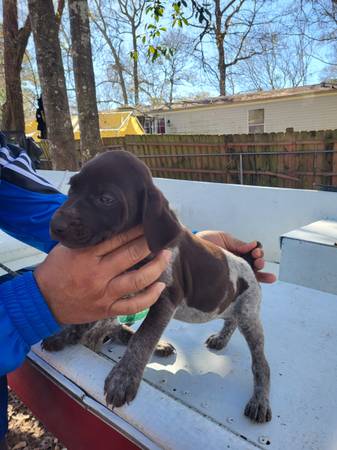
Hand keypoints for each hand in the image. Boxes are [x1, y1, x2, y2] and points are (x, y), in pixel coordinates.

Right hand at [34, 226, 170, 323]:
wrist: (42, 300)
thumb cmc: (55, 270)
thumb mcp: (67, 248)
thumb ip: (89, 238)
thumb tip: (113, 224)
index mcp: (86, 255)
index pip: (118, 238)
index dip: (136, 229)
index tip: (147, 222)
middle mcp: (97, 274)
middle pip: (131, 255)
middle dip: (150, 243)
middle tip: (161, 235)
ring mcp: (103, 294)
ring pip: (137, 280)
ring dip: (156, 267)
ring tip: (166, 256)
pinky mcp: (106, 310)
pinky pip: (133, 306)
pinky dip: (150, 298)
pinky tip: (160, 286)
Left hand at [196, 230, 275, 283]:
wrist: (192, 251)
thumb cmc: (207, 242)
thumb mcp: (224, 238)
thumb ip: (239, 243)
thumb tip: (254, 245)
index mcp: (237, 251)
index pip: (252, 252)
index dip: (257, 251)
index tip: (256, 250)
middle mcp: (238, 262)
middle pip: (255, 264)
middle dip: (260, 260)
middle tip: (258, 259)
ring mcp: (235, 272)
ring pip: (253, 274)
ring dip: (262, 271)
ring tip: (262, 268)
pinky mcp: (231, 281)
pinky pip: (247, 283)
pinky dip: (259, 281)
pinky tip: (270, 279)